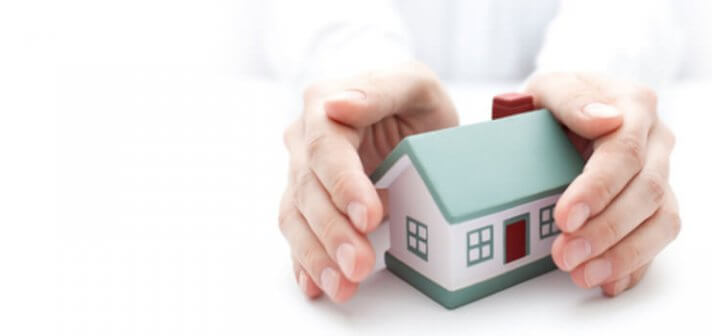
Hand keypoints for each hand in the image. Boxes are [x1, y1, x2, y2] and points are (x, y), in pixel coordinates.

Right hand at [279, 62, 457, 301]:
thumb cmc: (410, 98)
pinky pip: (299, 234)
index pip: (326, 149)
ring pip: (298, 218)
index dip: (344, 184)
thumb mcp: (413, 84)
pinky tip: (316, 284)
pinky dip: (305, 261)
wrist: (403, 113)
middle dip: (333, 232)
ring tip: (342, 284)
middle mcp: (304, 141)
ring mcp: (303, 173)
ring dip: (317, 255)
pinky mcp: (310, 202)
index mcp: (323, 105)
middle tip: (359, 263)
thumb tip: (339, 106)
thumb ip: (380, 91)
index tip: (368, 214)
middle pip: (309, 191)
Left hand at [525, 72, 680, 296]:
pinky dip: (636, 264)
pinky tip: (609, 282)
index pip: (625, 152)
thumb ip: (571, 97)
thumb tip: (604, 117)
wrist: (575, 109)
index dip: (598, 189)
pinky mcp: (657, 204)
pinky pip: (658, 239)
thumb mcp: (551, 86)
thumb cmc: (561, 100)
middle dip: (606, 230)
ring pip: (662, 220)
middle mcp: (657, 141)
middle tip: (566, 255)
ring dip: (624, 254)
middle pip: (647, 192)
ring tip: (584, 275)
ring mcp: (662, 174)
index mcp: (634, 106)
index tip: (566, 217)